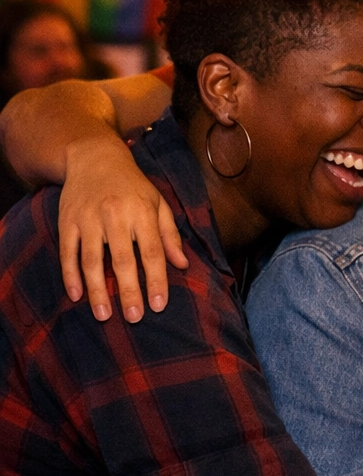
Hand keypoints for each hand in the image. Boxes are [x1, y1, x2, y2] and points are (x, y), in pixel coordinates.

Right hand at [58, 137, 187, 322]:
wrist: (95, 158)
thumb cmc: (133, 185)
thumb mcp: (158, 203)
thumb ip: (169, 235)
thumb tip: (182, 265)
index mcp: (142, 212)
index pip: (151, 252)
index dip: (155, 280)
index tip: (159, 305)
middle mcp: (115, 216)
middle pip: (122, 260)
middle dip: (128, 291)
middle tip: (134, 317)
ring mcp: (88, 219)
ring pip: (91, 260)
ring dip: (97, 290)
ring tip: (104, 315)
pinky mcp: (67, 221)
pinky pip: (67, 253)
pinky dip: (70, 275)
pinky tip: (77, 296)